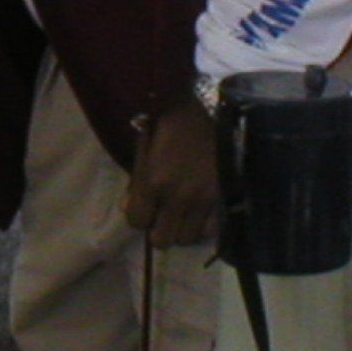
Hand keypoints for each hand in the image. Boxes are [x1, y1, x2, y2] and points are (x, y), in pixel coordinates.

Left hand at [124, 96, 217, 246]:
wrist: (199, 111)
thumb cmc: (163, 128)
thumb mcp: (141, 153)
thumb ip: (135, 185)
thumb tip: (129, 209)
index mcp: (153, 183)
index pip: (137, 222)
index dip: (137, 218)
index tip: (142, 209)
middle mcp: (178, 197)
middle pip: (162, 240)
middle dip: (157, 230)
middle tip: (160, 216)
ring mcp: (203, 200)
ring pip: (187, 239)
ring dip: (180, 229)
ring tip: (179, 214)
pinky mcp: (222, 198)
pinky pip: (210, 230)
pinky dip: (202, 226)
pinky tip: (198, 212)